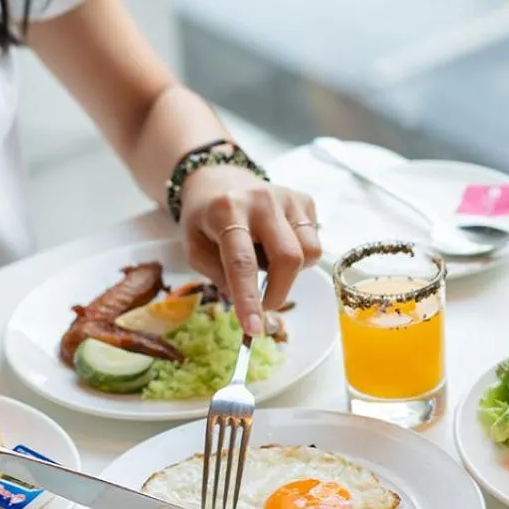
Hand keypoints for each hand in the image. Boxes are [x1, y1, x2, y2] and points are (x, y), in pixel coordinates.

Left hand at [178, 166, 321, 335]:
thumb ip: (219, 277)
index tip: (254, 329)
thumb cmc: (204, 219)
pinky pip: (313, 241)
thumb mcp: (195, 249)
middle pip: (287, 258)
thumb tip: (249, 305)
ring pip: (309, 252)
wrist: (219, 179)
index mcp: (227, 211)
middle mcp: (262, 200)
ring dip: (290, 271)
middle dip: (279, 292)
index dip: (249, 299)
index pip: (242, 262)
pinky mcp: (305, 200)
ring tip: (267, 261)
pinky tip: (277, 244)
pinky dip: (298, 254)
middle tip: (263, 305)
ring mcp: (288, 198)